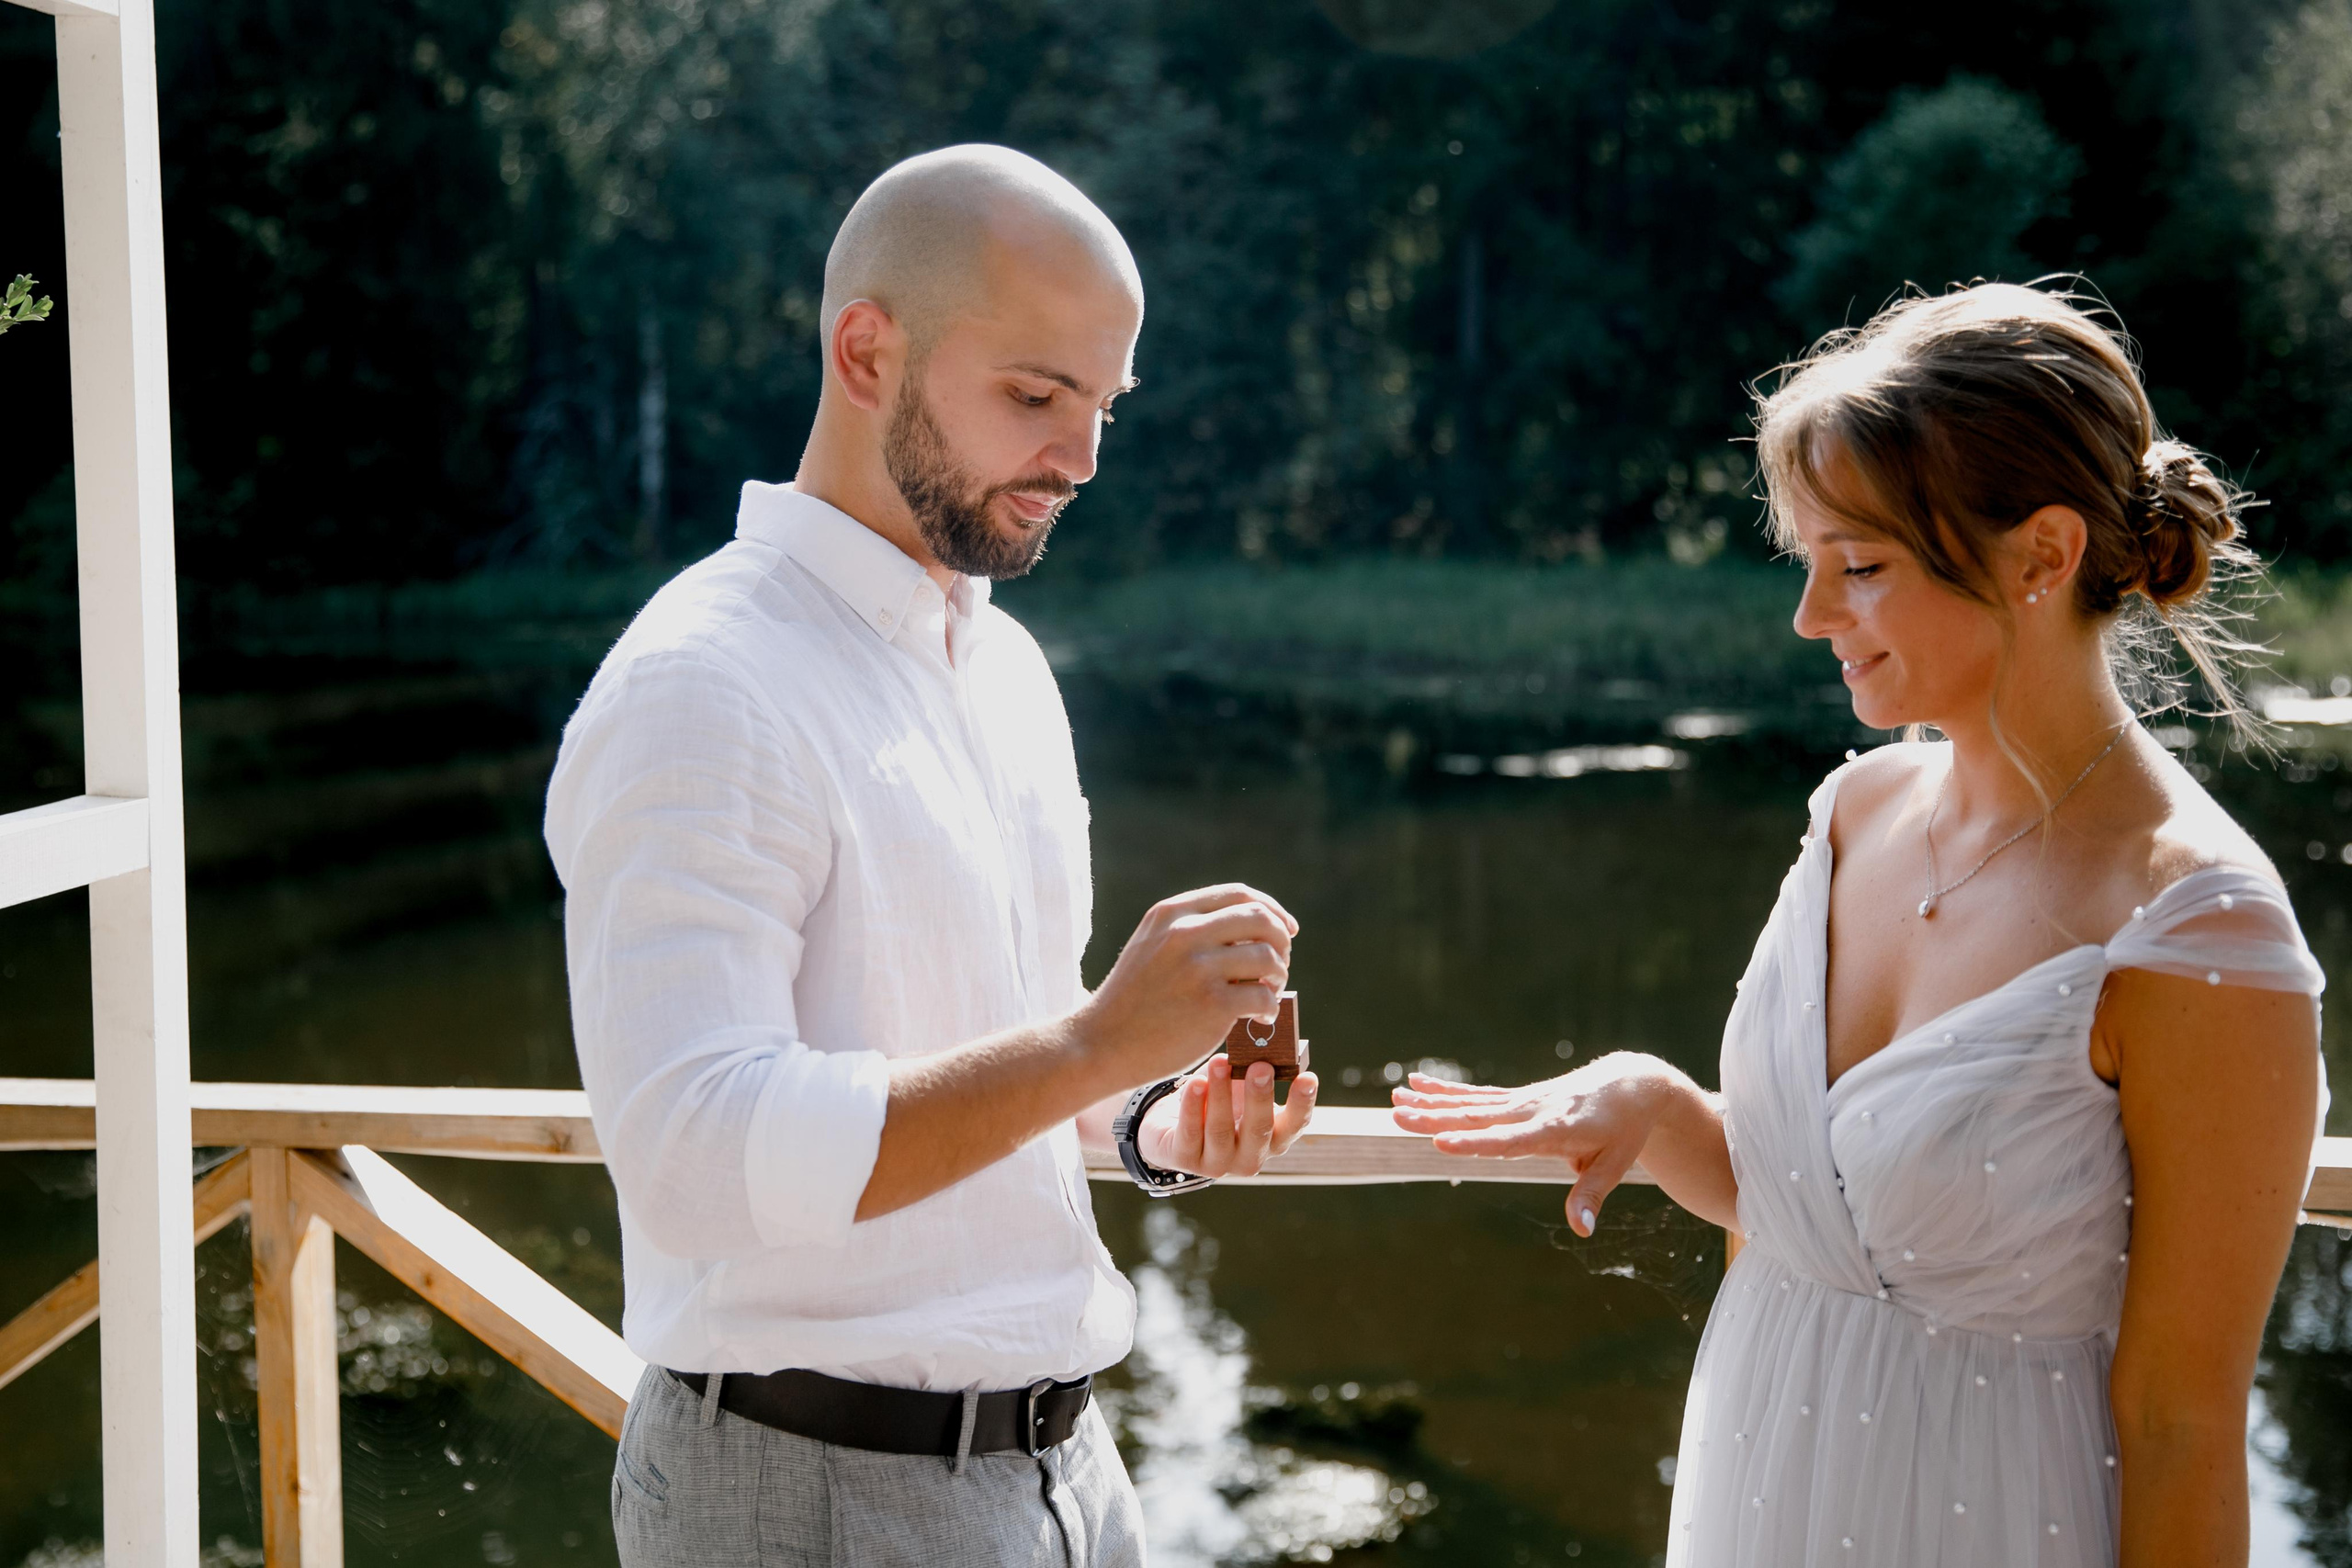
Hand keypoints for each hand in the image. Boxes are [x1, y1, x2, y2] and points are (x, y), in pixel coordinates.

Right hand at [1074, 883, 1297, 1086]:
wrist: (1100, 1043)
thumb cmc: (1133, 1000)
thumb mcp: (1152, 944)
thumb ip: (1191, 928)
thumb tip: (1252, 926)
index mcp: (1172, 913)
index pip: (1239, 894)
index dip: (1272, 909)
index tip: (1287, 929)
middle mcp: (1184, 932)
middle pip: (1260, 918)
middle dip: (1281, 941)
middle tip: (1279, 966)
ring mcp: (1197, 967)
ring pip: (1267, 956)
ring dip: (1278, 976)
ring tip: (1268, 993)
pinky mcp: (1211, 1004)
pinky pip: (1263, 996)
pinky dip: (1270, 1007)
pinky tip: (1261, 1017)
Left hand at [1138, 1055, 1318, 1177]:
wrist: (1173, 1126)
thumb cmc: (1217, 1102)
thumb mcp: (1239, 1088)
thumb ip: (1251, 1072)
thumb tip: (1256, 1044)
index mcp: (1273, 1139)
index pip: (1295, 1125)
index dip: (1303, 1103)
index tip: (1308, 1077)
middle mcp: (1250, 1157)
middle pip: (1259, 1129)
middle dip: (1260, 1096)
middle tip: (1261, 1066)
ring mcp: (1218, 1163)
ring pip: (1221, 1130)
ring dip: (1222, 1094)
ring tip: (1220, 1063)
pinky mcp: (1186, 1159)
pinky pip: (1190, 1132)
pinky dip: (1193, 1105)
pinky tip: (1196, 1082)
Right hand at [1389, 1054, 1667, 1235]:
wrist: (1630, 1085)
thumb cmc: (1623, 1130)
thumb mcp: (1615, 1165)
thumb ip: (1590, 1194)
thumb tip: (1580, 1230)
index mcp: (1554, 1130)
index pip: (1508, 1141)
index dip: (1475, 1144)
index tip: (1441, 1143)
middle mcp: (1532, 1111)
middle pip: (1477, 1117)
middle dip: (1436, 1118)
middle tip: (1398, 1117)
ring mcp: (1521, 1101)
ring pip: (1470, 1104)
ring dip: (1430, 1102)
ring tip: (1395, 1100)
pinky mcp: (1516, 1097)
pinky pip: (1476, 1095)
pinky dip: (1446, 1090)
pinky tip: (1416, 1084)